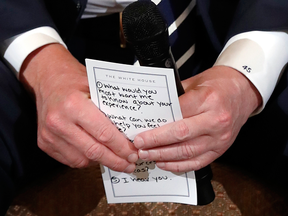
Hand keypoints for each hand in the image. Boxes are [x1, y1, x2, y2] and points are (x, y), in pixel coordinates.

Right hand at [19, 44, 137, 171]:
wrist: (47, 79)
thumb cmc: (73, 81)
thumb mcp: (96, 87)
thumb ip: (111, 108)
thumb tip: (131, 131)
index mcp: (73, 104)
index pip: (104, 133)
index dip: (121, 147)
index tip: (133, 153)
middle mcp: (59, 121)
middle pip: (94, 151)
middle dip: (115, 161)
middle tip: (129, 164)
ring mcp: (50, 135)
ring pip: (82, 160)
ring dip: (101, 162)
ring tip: (115, 159)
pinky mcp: (44, 143)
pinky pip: (70, 160)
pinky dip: (86, 160)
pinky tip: (96, 155)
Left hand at [133, 66, 260, 171]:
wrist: (243, 91)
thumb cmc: (218, 85)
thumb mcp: (195, 83)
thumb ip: (175, 97)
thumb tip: (153, 112)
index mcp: (208, 100)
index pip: (176, 115)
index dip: (156, 127)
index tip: (141, 132)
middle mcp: (216, 121)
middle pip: (180, 135)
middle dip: (156, 143)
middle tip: (140, 146)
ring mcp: (219, 138)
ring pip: (187, 152)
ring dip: (164, 156)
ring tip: (147, 155)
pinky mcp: (220, 149)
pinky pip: (197, 162)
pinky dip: (179, 165)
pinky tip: (164, 163)